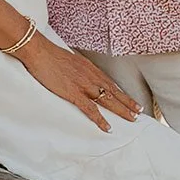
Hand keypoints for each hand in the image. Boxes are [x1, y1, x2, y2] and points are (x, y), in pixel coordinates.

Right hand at [17, 35, 142, 130]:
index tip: (130, 99)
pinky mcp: (74, 93)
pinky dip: (100, 119)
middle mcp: (91, 77)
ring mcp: (84, 86)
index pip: (110, 83)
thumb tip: (80, 73)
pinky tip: (108, 127)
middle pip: (114, 92)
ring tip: (132, 119)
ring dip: (121, 110)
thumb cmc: (51, 55)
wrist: (40, 52)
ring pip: (108, 100)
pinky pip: (90, 110)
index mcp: (90, 68)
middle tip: (139, 112)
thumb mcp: (71, 60)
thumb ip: (78, 68)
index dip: (121, 92)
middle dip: (127, 103)